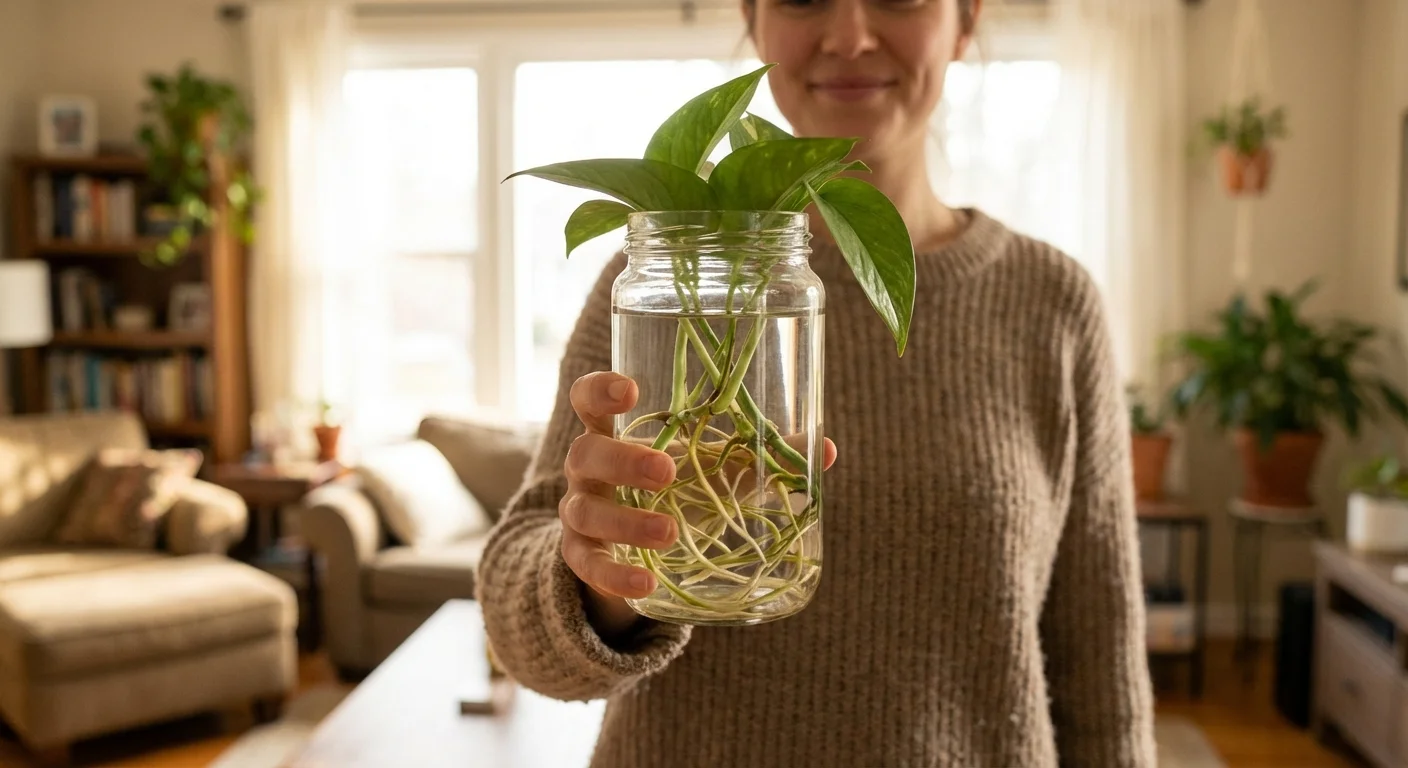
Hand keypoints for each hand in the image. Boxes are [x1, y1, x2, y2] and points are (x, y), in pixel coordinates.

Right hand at [560, 371, 836, 638]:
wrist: (634, 552)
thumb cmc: (676, 493)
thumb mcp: (711, 472)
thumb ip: (759, 458)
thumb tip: (827, 449)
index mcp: (615, 434)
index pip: (588, 400)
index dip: (600, 390)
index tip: (630, 388)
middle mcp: (588, 471)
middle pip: (586, 454)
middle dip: (624, 461)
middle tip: (666, 472)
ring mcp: (579, 515)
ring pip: (585, 512)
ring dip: (626, 521)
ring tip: (669, 532)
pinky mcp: (581, 559)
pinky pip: (589, 568)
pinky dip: (616, 576)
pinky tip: (646, 584)